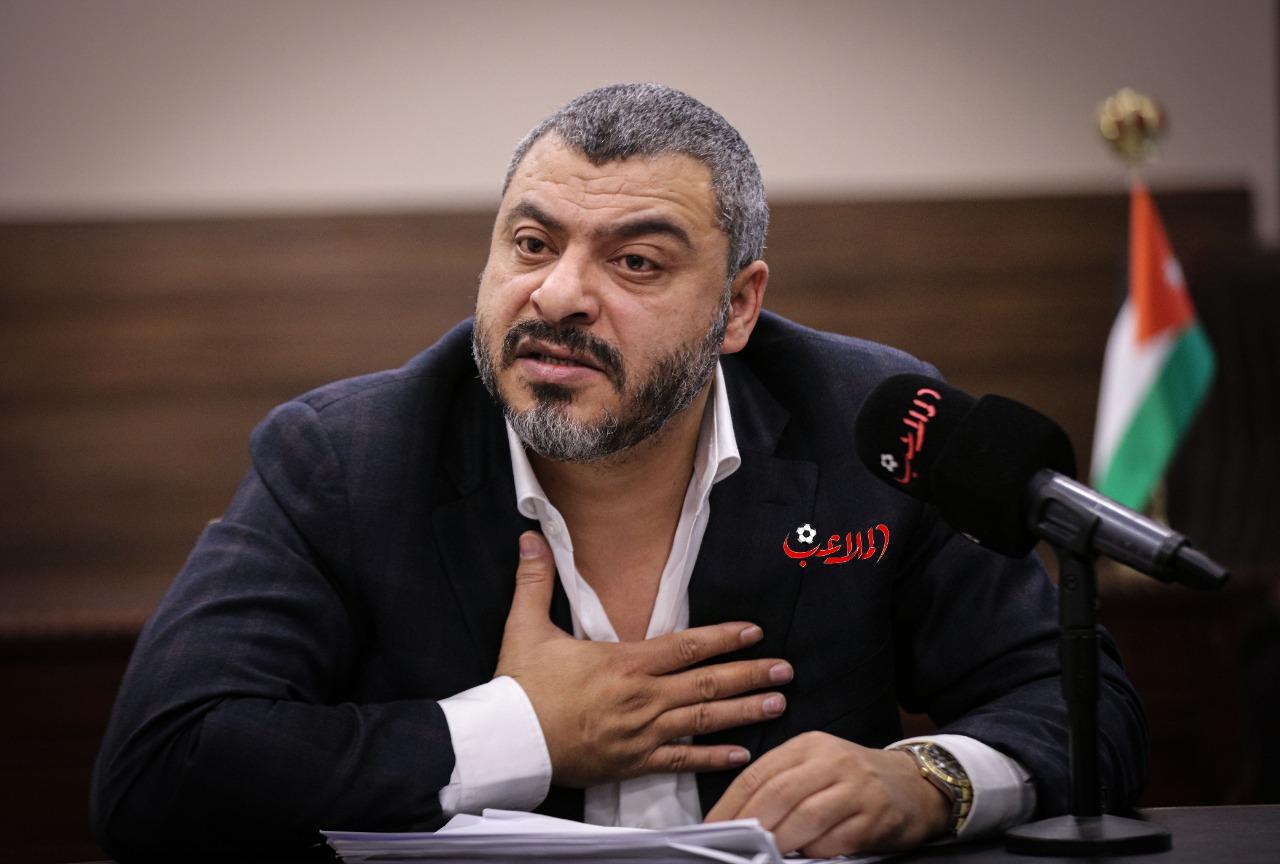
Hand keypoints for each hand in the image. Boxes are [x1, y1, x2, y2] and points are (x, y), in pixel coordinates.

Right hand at [495, 531, 792, 787]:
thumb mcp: (525, 628)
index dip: (723, 638)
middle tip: (784, 671)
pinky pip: (681, 761)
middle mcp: (641, 698)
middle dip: (749, 675)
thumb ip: (536, 582)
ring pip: (703, 722)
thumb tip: (531, 538)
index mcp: (623, 663)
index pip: (686, 646)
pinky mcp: (633, 762)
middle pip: (707, 684)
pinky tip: (739, 754)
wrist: (507, 744)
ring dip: (743, 713)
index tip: (753, 632)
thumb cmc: (519, 689)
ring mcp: (641, 733)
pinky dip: (712, 759)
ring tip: (776, 705)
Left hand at [705, 731, 950, 856]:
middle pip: (778, 794)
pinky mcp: (877, 815)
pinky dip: (817, 852)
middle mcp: (832, 761)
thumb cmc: (852, 781)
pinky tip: (810, 855)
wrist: (915, 785)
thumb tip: (737, 822)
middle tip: (732, 849)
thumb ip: (780, 787)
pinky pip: (837, 840)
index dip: (730, 805)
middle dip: (750, 826)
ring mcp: (856, 787)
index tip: (710, 830)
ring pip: (805, 817)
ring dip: (780, 843)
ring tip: (766, 856)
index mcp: (808, 746)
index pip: (758, 775)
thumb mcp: (815, 769)